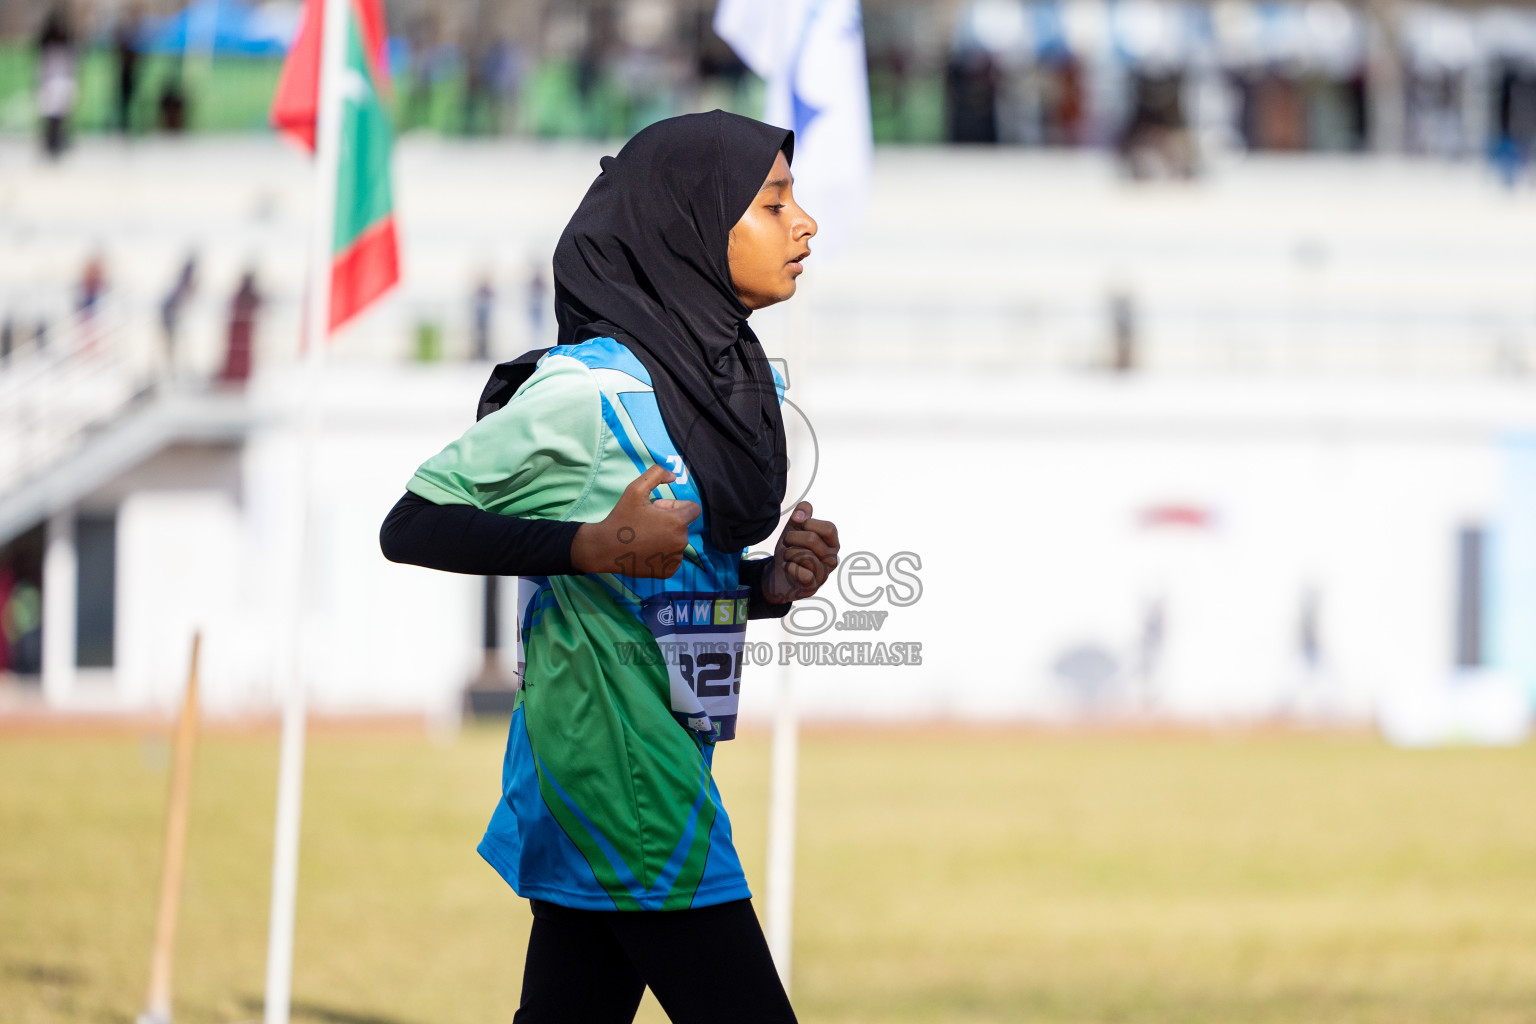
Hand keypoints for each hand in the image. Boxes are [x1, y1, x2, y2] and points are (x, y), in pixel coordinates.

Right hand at [571, 465, 699, 577]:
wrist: (604, 548)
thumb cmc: (621, 518)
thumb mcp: (635, 489)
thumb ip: (657, 474)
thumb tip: (675, 475)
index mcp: (678, 522)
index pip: (693, 509)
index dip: (676, 505)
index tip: (658, 508)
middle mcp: (681, 542)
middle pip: (683, 525)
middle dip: (667, 520)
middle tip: (645, 521)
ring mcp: (675, 558)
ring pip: (677, 541)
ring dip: (665, 536)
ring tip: (644, 536)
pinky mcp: (668, 571)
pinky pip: (672, 557)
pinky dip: (663, 552)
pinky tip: (646, 549)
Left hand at [761, 501, 838, 603]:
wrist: (778, 576)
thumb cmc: (791, 550)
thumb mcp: (794, 529)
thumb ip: (801, 515)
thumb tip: (801, 514)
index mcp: (832, 543)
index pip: (829, 528)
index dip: (810, 523)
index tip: (798, 525)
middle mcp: (832, 559)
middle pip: (813, 540)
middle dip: (792, 538)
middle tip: (786, 542)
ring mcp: (824, 575)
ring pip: (806, 556)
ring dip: (789, 553)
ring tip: (787, 556)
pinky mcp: (812, 588)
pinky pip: (803, 574)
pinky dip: (790, 568)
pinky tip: (788, 567)